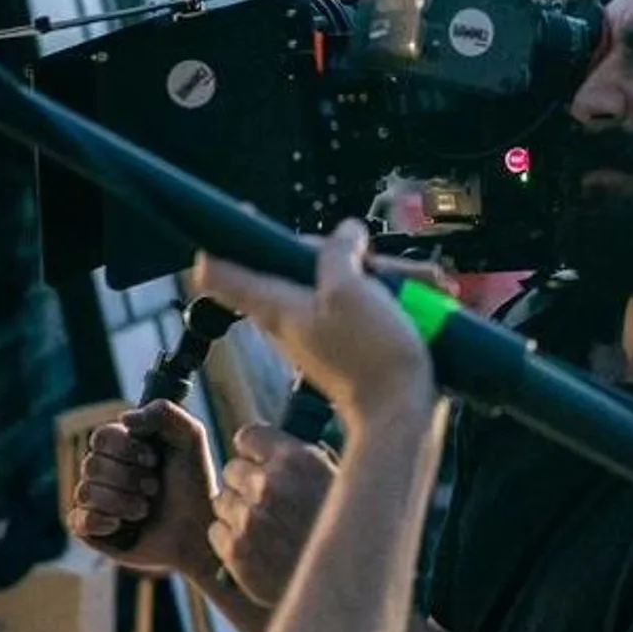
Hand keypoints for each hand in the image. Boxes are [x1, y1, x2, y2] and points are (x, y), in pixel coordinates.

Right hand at [69, 400, 218, 575]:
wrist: (199, 528)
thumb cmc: (194, 482)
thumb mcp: (189, 437)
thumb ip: (163, 413)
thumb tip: (123, 419)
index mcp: (121, 446)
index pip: (101, 437)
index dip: (126, 448)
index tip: (154, 460)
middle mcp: (103, 470)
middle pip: (91, 464)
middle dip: (130, 478)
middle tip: (155, 488)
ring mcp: (94, 500)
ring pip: (85, 492)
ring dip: (123, 502)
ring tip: (145, 509)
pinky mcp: (90, 530)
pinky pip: (78, 520)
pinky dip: (103, 522)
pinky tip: (121, 525)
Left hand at [191, 219, 450, 421]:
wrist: (400, 412)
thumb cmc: (370, 355)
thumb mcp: (351, 288)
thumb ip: (339, 252)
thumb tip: (345, 231)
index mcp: (275, 305)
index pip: (219, 273)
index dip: (225, 240)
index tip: (245, 219)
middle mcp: (288, 319)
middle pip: (290, 266)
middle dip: (332, 250)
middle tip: (365, 253)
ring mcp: (316, 332)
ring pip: (331, 282)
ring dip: (369, 273)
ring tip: (408, 279)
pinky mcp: (344, 343)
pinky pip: (355, 304)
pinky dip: (381, 295)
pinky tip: (414, 295)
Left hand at [208, 424, 337, 605]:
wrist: (353, 581)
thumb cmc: (353, 530)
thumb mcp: (341, 477)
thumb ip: (304, 459)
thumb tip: (277, 449)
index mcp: (296, 458)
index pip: (248, 436)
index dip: (256, 452)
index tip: (264, 464)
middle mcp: (268, 484)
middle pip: (232, 469)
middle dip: (246, 482)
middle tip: (268, 501)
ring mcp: (249, 519)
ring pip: (222, 501)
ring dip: (238, 511)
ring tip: (268, 528)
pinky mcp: (236, 552)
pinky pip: (217, 532)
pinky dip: (232, 539)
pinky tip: (259, 547)